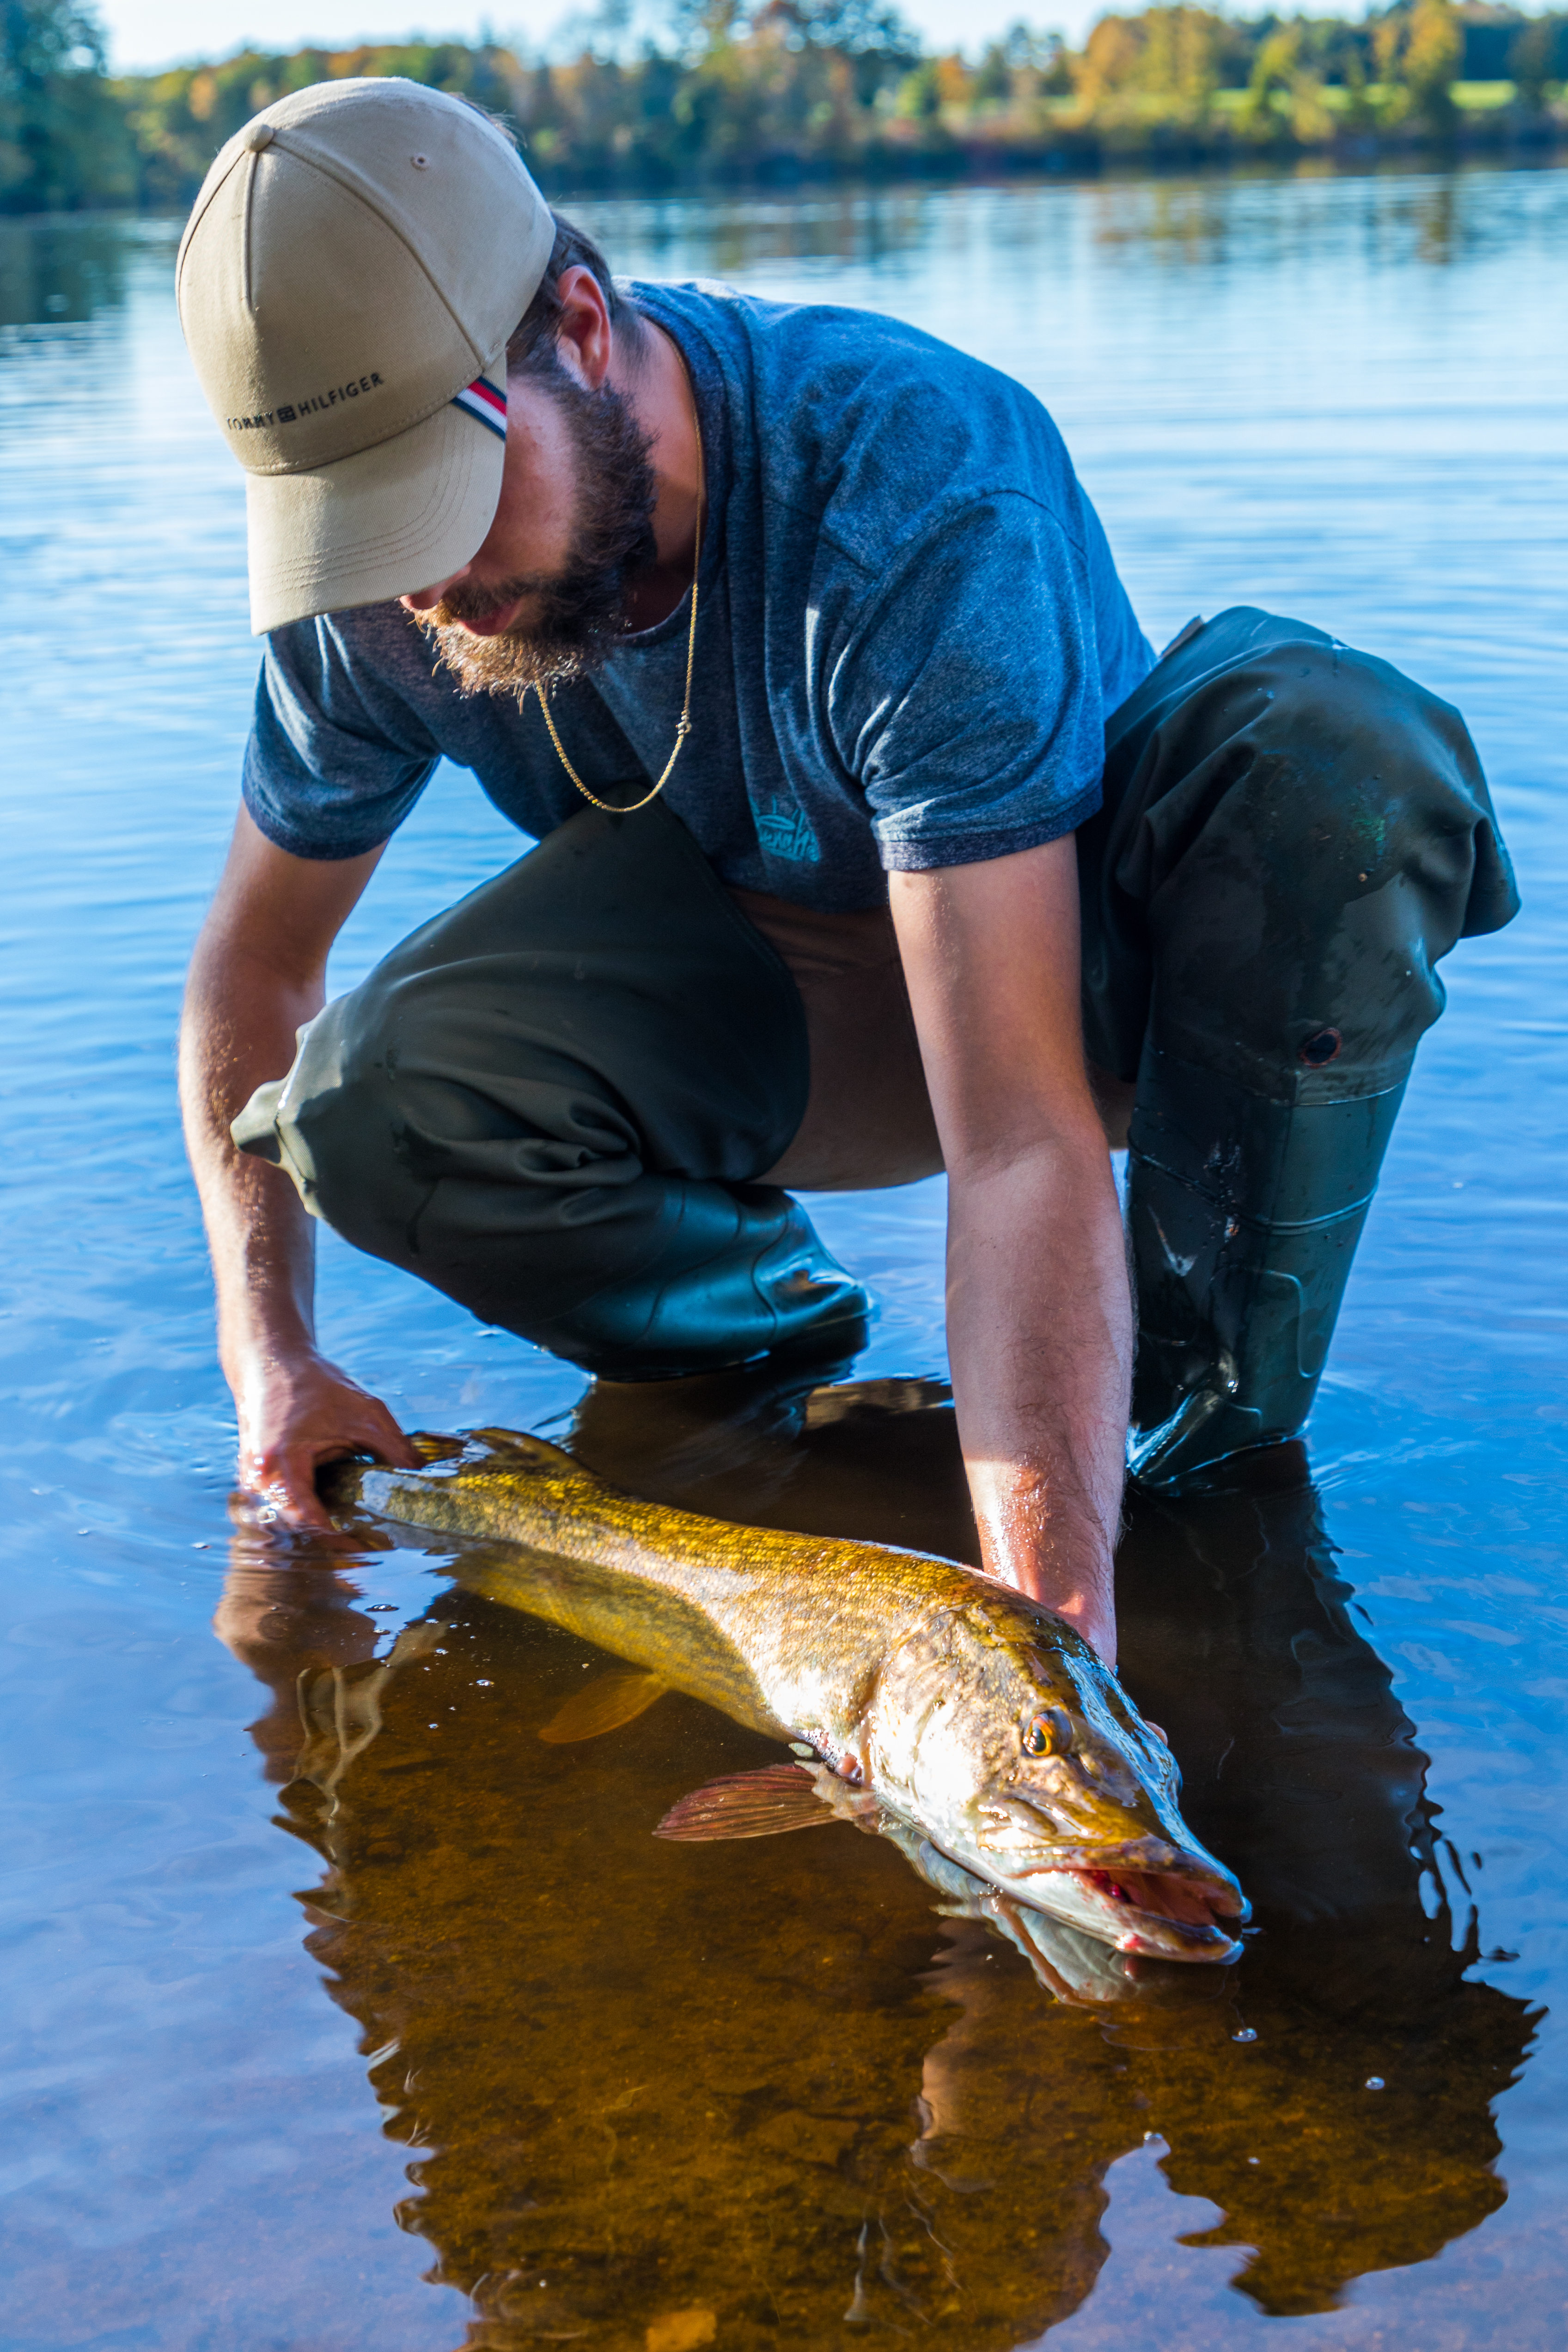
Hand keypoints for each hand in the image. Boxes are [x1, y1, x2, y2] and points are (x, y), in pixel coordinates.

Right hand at [233, 1347, 420, 1534]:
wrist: (272, 1363)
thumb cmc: (317, 1386)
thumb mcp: (367, 1415)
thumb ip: (396, 1450)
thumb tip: (425, 1481)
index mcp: (282, 1463)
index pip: (308, 1520)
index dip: (340, 1539)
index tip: (371, 1547)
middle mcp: (259, 1480)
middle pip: (295, 1529)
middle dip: (332, 1542)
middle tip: (370, 1547)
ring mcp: (253, 1483)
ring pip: (286, 1523)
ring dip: (319, 1531)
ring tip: (358, 1537)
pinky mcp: (256, 1482)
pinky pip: (281, 1510)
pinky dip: (308, 1516)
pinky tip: (337, 1518)